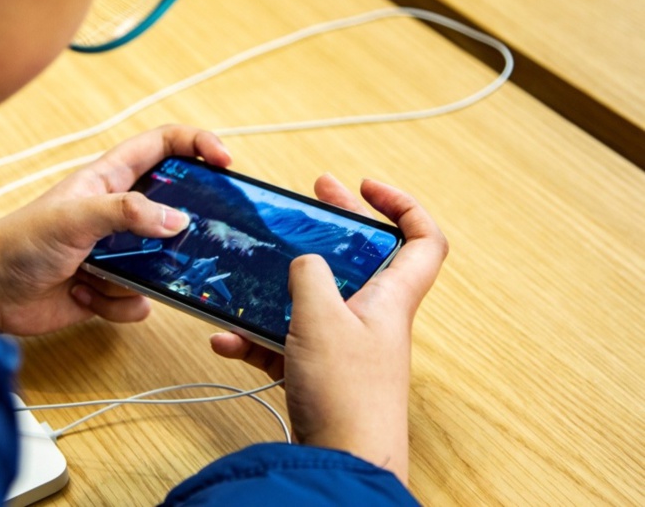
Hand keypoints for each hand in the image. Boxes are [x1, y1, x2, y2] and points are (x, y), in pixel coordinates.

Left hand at [0, 125, 230, 335]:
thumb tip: (177, 219)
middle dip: (183, 229)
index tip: (225, 162)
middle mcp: (118, 214)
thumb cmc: (18, 243)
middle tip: (190, 241)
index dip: (196, 145)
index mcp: (109, 180)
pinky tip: (85, 296)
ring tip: (108, 276)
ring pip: (163, 262)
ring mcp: (117, 252)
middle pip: (174, 209)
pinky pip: (141, 298)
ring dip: (144, 276)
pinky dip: (118, 304)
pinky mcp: (111, 288)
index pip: (161, 147)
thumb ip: (126, 212)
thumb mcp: (73, 217)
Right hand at [210, 175, 447, 483]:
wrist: (342, 464)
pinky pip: (288, 342)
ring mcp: (346, 345)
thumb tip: (303, 260)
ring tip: (247, 275)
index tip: (365, 187)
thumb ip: (309, 275)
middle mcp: (372, 317)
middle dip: (333, 226)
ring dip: (280, 289)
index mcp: (390, 297)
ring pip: (315, 300)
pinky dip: (259, 338)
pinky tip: (227, 339)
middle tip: (308, 201)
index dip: (402, 204)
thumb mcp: (322, 318)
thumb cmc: (347, 393)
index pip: (422, 239)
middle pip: (360, 258)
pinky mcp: (320, 372)